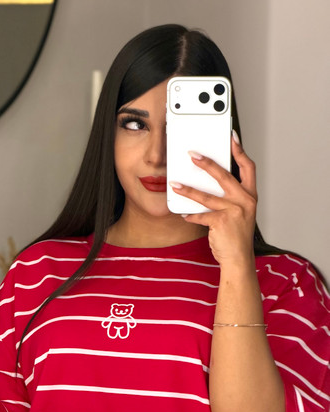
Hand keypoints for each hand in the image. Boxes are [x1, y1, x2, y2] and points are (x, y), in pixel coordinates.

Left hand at [170, 133, 256, 267]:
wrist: (238, 259)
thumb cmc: (236, 236)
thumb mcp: (238, 213)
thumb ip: (229, 198)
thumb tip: (207, 183)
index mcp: (250, 195)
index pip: (248, 167)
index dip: (239, 151)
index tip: (231, 137)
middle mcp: (245, 201)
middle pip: (224, 176)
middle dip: (207, 163)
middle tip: (192, 155)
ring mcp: (235, 211)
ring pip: (207, 196)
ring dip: (188, 190)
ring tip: (175, 184)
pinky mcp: (222, 222)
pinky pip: (201, 215)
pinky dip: (191, 215)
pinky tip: (183, 214)